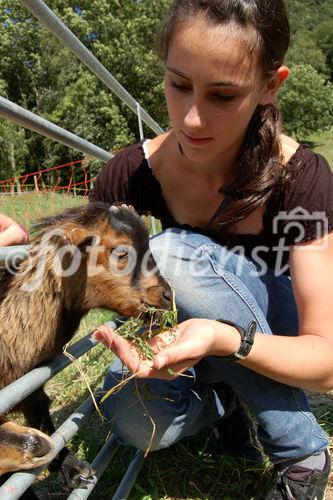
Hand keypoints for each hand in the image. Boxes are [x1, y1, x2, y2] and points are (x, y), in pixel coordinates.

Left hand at [93, 318, 218, 378]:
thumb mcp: (191, 346)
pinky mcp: (152, 344)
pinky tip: (111, 330)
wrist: (209, 332)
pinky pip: (134, 343)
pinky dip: (122, 337)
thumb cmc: (203, 339)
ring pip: (129, 351)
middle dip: (115, 347)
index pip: (139, 368)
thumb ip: (174, 355)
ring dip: (114, 342)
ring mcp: (153, 354)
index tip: (116, 342)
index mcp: (164, 371)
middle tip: (100, 333)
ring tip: (100, 331)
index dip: (126, 357)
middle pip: (130, 359)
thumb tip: (156, 363)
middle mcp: (155, 365)